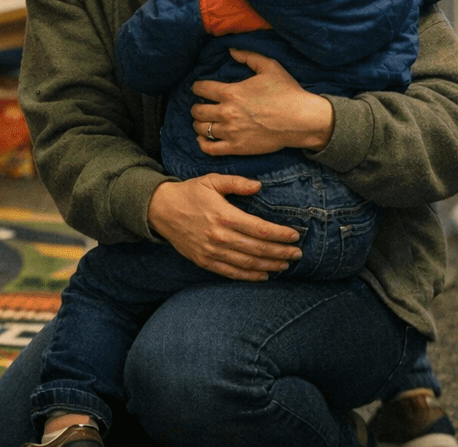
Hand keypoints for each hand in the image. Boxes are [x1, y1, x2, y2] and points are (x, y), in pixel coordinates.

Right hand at [148, 175, 301, 279]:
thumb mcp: (212, 181)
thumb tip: (259, 186)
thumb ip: (236, 183)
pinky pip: (231, 273)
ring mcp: (211, 251)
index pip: (259, 229)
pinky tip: (264, 275)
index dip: (280, 234)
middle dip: (281, 252)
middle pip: (257, 249)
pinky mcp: (204, 261)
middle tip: (298, 253)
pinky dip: (250, 276)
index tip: (295, 236)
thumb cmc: (189, 193)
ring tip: (286, 264)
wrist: (160, 209)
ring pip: (247, 263)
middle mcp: (219, 236)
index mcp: (223, 215)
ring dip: (270, 265)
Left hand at [189, 49, 334, 155]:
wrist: (302, 120)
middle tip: (202, 106)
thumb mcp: (269, 66)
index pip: (201, 89)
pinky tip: (204, 138)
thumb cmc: (287, 92)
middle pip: (196, 110)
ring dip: (199, 124)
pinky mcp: (237, 147)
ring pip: (201, 128)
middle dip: (196, 107)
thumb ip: (247, 56)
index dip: (197, 87)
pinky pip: (210, 148)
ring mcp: (231, 131)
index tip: (199, 89)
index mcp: (231, 92)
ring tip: (204, 121)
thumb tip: (230, 50)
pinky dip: (202, 143)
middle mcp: (226, 112)